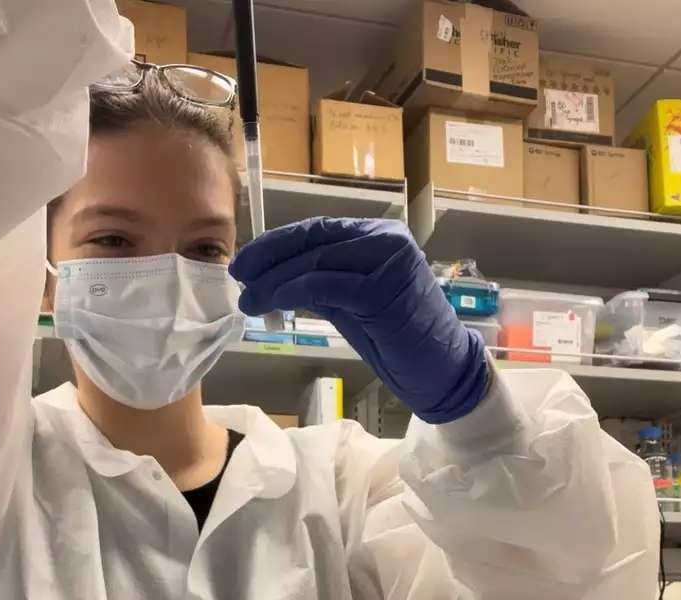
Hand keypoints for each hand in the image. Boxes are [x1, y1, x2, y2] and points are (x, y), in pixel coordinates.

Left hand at [229, 218, 487, 423]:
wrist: (442, 371)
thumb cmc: (397, 339)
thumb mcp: (351, 302)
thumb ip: (321, 282)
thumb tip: (271, 275)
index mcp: (378, 235)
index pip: (316, 230)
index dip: (276, 244)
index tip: (245, 261)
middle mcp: (385, 239)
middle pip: (312, 240)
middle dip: (268, 259)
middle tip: (238, 276)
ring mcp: (386, 261)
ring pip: (314, 262)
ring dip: (273, 281)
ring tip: (248, 300)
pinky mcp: (382, 289)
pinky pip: (323, 285)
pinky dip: (291, 292)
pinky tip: (271, 303)